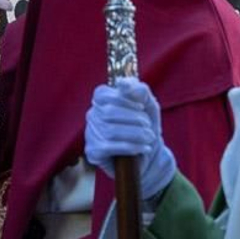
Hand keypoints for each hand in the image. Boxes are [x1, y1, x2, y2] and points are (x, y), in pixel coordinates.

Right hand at [85, 78, 176, 201]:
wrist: (149, 154)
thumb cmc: (145, 126)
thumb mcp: (149, 105)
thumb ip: (140, 90)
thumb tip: (122, 83)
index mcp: (102, 100)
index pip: (102, 94)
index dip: (123, 100)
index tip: (141, 107)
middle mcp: (92, 115)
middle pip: (108, 112)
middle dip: (134, 119)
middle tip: (149, 126)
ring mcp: (90, 133)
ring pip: (110, 130)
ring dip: (135, 134)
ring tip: (149, 138)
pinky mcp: (93, 151)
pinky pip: (109, 147)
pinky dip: (130, 147)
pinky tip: (143, 148)